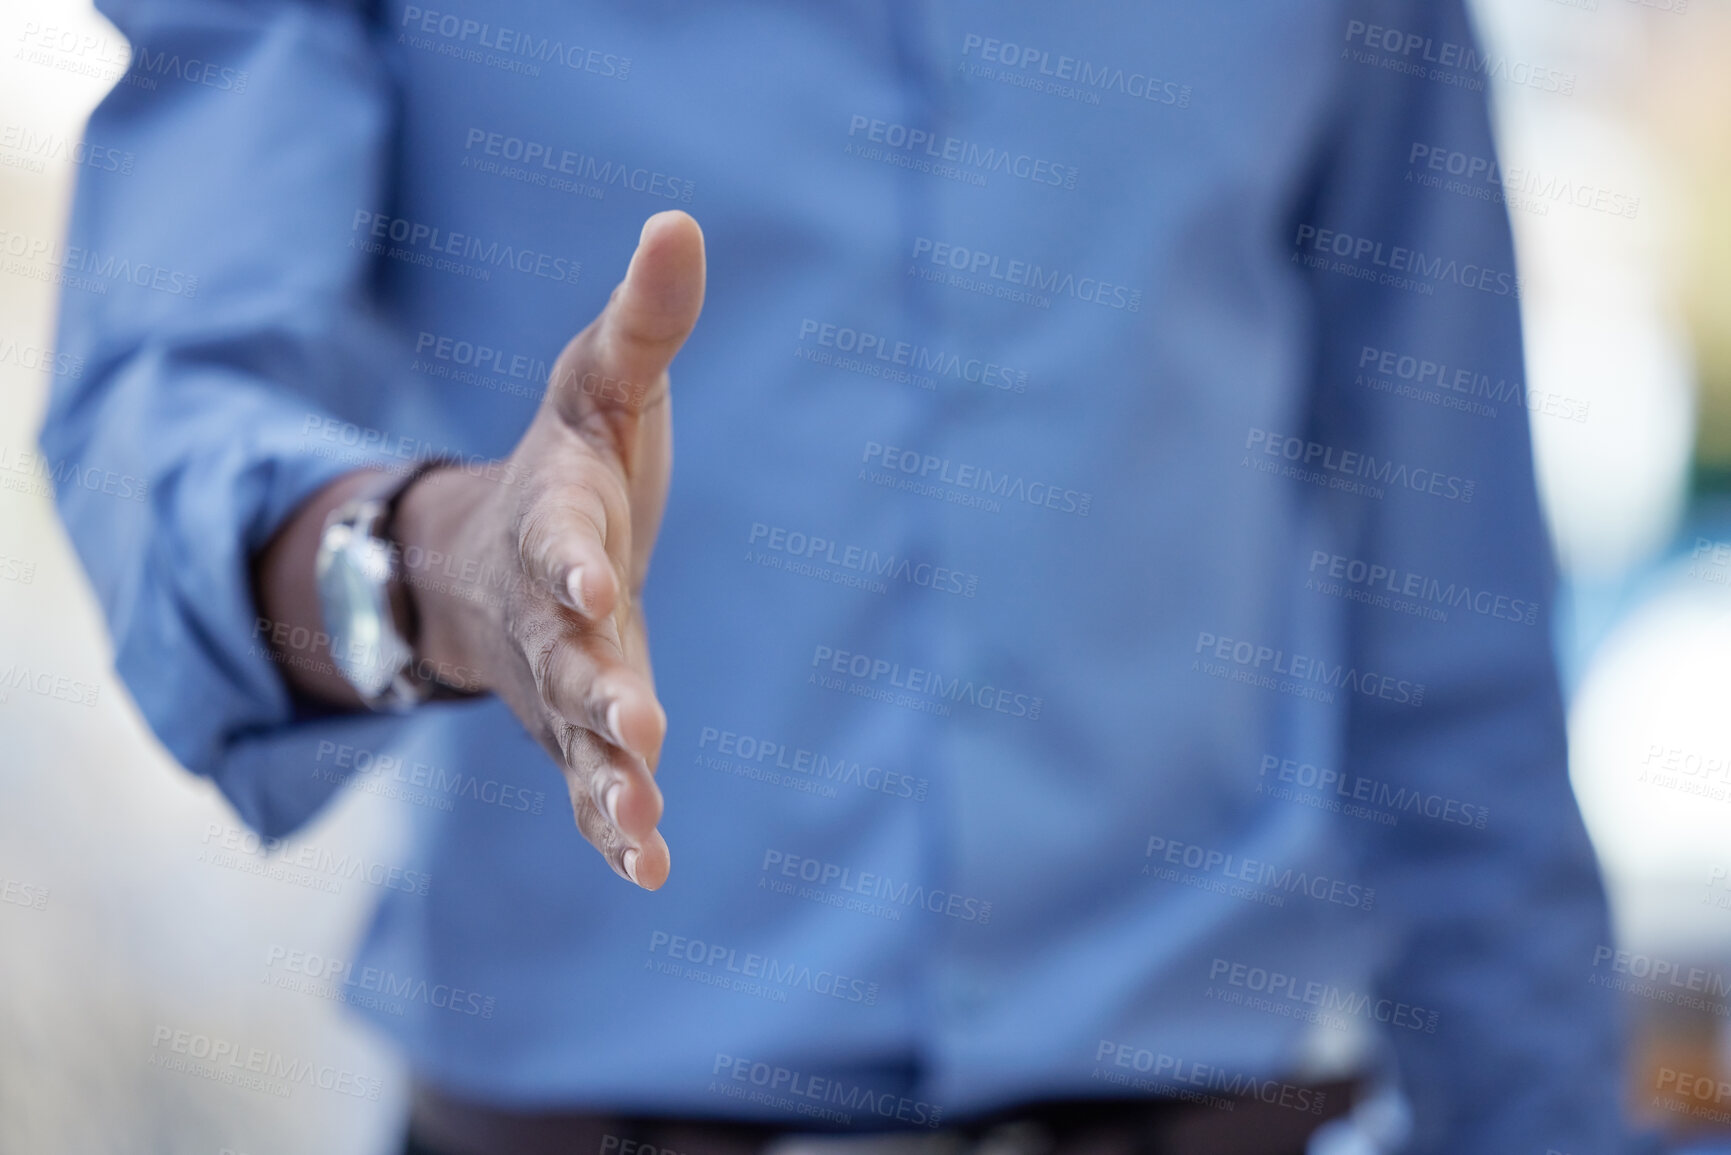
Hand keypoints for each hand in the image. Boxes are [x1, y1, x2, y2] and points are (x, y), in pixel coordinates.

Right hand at [395, 211, 704, 888]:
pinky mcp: (577, 729)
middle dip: (597, 690)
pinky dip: (614, 825)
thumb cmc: (570, 461)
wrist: (494, 555)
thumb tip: (680, 218)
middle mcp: (547, 612)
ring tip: (644, 827)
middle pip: (567, 655)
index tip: (593, 579)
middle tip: (637, 725)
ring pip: (577, 738)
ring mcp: (557, 680)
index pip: (560, 537)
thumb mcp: (602, 382)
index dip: (573, 557)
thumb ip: (644, 319)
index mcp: (557, 519)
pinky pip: (589, 784)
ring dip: (609, 781)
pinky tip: (651, 870)